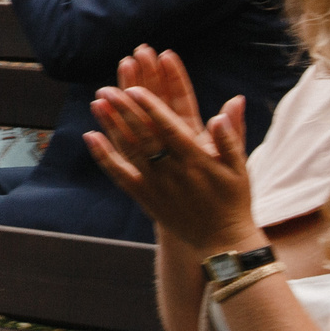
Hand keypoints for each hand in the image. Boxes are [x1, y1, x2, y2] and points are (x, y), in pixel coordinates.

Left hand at [88, 57, 259, 254]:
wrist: (222, 241)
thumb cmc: (233, 200)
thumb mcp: (239, 169)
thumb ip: (231, 137)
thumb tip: (232, 103)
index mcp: (197, 161)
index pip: (170, 129)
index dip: (152, 109)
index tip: (135, 89)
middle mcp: (173, 171)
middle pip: (144, 136)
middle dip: (125, 111)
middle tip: (107, 89)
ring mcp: (156, 184)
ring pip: (129, 150)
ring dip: (111, 126)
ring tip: (96, 103)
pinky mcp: (144, 196)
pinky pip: (120, 174)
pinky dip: (104, 156)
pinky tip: (90, 136)